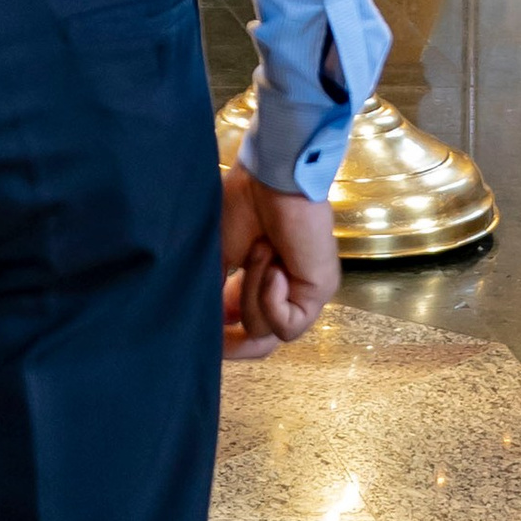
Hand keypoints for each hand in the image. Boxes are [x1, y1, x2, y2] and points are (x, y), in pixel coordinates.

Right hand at [221, 162, 337, 358]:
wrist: (271, 178)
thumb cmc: (244, 202)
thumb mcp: (216, 253)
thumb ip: (214, 292)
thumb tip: (204, 327)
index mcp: (252, 280)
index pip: (242, 329)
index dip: (223, 340)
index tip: (205, 336)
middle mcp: (278, 291)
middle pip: (257, 342)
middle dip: (235, 338)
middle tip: (221, 320)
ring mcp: (299, 295)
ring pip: (265, 331)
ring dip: (252, 291)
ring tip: (258, 251)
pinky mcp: (316, 294)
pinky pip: (286, 325)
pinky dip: (270, 298)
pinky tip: (274, 266)